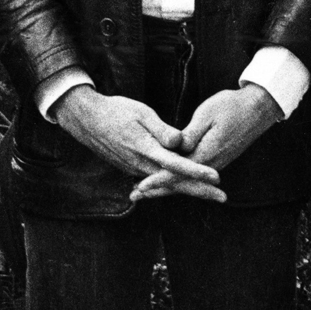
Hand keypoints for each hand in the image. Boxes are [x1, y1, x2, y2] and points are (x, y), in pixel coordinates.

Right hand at [53, 88, 224, 203]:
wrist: (87, 120)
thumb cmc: (116, 111)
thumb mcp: (141, 113)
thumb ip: (162, 129)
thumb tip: (181, 142)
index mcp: (147, 150)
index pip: (177, 165)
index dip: (198, 172)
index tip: (217, 177)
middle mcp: (142, 165)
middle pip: (175, 183)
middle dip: (200, 191)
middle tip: (223, 198)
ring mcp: (137, 169)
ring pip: (167, 184)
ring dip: (189, 189)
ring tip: (210, 193)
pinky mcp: (134, 168)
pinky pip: (157, 180)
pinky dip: (173, 185)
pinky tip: (185, 187)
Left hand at [131, 84, 282, 201]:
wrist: (258, 109)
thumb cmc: (231, 107)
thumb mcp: (207, 114)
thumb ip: (190, 134)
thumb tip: (175, 149)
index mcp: (207, 154)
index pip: (177, 173)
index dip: (157, 180)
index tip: (140, 187)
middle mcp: (211, 164)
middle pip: (180, 182)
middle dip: (157, 190)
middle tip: (133, 195)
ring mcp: (215, 163)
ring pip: (186, 180)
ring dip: (165, 186)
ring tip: (144, 190)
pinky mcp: (217, 159)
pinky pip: (193, 174)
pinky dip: (177, 178)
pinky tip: (167, 178)